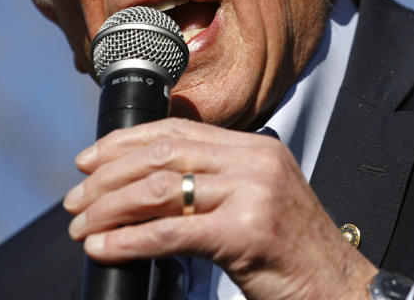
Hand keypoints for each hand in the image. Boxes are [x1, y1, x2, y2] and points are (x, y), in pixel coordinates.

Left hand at [63, 118, 376, 299]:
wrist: (338, 291)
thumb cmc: (292, 257)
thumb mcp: (257, 204)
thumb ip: (216, 185)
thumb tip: (145, 187)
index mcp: (257, 148)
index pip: (179, 129)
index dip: (126, 142)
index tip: (88, 160)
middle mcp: (256, 161)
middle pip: (164, 154)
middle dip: (108, 175)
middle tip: (74, 200)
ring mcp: (254, 193)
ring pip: (161, 189)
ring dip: (109, 209)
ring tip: (81, 227)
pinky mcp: (247, 231)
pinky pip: (171, 231)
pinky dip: (128, 240)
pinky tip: (103, 249)